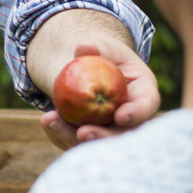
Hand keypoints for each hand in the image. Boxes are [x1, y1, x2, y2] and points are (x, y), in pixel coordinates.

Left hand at [40, 39, 158, 149]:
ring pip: (96, 144)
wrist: (93, 73)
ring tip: (50, 121)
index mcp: (143, 94)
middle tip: (82, 133)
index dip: (136, 114)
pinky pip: (76, 142)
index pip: (146, 106)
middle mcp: (132, 119)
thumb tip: (83, 47)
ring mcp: (111, 131)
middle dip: (102, 137)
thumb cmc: (105, 57)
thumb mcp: (105, 48)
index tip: (120, 116)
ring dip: (72, 136)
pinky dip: (60, 134)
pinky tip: (47, 122)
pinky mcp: (91, 137)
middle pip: (122, 135)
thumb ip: (98, 48)